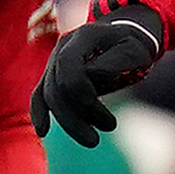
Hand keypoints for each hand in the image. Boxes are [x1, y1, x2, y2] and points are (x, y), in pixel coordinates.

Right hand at [35, 6, 163, 144]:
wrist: (125, 33)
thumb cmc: (134, 45)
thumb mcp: (135, 52)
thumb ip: (114, 64)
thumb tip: (91, 80)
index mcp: (83, 37)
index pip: (69, 68)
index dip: (83, 97)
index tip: (107, 120)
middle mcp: (63, 46)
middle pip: (57, 86)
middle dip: (75, 117)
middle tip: (97, 140)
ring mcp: (55, 59)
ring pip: (49, 94)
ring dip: (67, 121)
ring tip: (92, 140)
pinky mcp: (53, 73)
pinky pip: (40, 93)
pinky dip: (39, 111)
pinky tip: (42, 131)